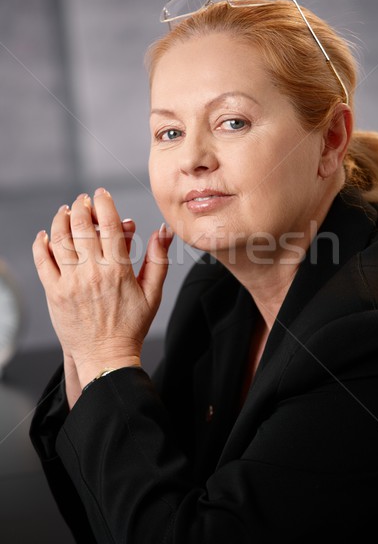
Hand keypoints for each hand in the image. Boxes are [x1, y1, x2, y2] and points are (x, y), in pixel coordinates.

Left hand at [32, 188, 172, 387]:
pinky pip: (42, 261)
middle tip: (83, 201)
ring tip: (65, 212)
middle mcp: (93, 272)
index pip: (109, 224)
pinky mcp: (55, 293)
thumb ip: (158, 259)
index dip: (104, 203)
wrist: (107, 356)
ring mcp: (71, 282)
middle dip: (81, 206)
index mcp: (119, 269)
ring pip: (60, 239)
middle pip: (82, 226)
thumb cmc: (132, 325)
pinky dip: (41, 243)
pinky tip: (46, 235)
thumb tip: (163, 230)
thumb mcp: (153, 293)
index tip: (101, 194)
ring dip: (61, 219)